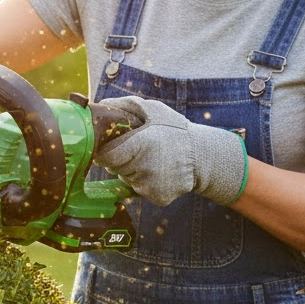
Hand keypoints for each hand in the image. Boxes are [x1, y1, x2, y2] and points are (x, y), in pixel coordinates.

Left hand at [93, 96, 247, 206]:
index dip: (106, 151)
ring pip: (125, 178)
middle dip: (119, 159)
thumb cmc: (174, 130)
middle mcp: (144, 169)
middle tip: (135, 150)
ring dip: (131, 170)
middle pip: (114, 168)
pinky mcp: (157, 198)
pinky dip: (143, 182)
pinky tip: (157, 172)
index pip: (106, 156)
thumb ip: (127, 105)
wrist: (202, 156)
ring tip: (149, 159)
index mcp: (140, 145)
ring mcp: (151, 186)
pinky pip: (138, 190)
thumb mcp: (154, 110)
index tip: (110, 145)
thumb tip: (103, 105)